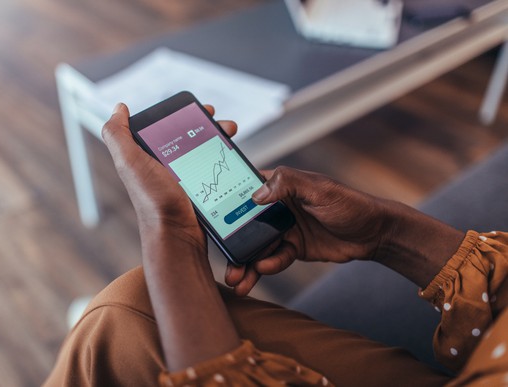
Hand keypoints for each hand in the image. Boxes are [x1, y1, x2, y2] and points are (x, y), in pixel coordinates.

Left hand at [102, 103, 241, 369]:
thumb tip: (118, 109)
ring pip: (204, 152)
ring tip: (232, 136)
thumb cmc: (154, 202)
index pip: (166, 127)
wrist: (177, 237)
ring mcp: (182, 181)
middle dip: (209, 126)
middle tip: (226, 125)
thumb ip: (118, 135)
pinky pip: (213, 171)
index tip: (203, 109)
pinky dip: (224, 162)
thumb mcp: (130, 164)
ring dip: (220, 141)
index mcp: (146, 157)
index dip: (184, 114)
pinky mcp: (198, 194)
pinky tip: (233, 160)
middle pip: (189, 137)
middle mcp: (163, 168)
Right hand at [225, 167, 394, 294]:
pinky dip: (268, 266)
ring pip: (257, 246)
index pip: (245, 191)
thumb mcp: (319, 189)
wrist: (373, 234)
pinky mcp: (292, 248)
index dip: (225, 203)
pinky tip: (264, 271)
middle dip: (232, 244)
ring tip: (236, 280)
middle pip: (246, 225)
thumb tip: (257, 194)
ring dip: (246, 263)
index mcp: (279, 186)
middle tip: (224, 262)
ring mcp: (283, 229)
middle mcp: (276, 207)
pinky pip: (275, 258)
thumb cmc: (349, 203)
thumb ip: (288, 184)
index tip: (208, 219)